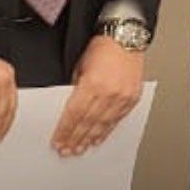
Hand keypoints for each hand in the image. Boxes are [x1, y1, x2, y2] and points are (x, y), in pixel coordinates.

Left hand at [50, 36, 144, 156]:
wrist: (126, 38)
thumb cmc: (103, 47)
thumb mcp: (80, 66)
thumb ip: (76, 88)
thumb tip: (71, 109)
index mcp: (92, 84)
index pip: (74, 114)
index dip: (65, 130)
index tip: (58, 141)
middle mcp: (109, 92)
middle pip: (87, 122)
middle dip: (75, 139)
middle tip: (67, 151)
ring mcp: (122, 97)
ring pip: (102, 124)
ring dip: (89, 139)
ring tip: (80, 149)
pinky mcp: (132, 98)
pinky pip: (117, 119)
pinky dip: (106, 131)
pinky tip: (98, 139)